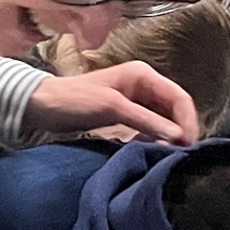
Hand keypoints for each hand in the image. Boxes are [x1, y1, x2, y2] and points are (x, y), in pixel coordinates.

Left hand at [23, 60, 198, 144]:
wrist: (40, 107)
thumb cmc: (73, 100)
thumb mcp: (112, 108)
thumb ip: (146, 120)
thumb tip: (178, 136)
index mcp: (142, 75)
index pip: (179, 97)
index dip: (188, 121)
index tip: (188, 145)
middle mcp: (142, 85)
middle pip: (174, 110)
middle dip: (179, 130)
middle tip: (181, 154)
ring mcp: (134, 101)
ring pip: (163, 120)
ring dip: (167, 136)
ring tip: (167, 154)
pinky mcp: (124, 115)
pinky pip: (149, 127)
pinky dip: (154, 138)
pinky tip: (151, 149)